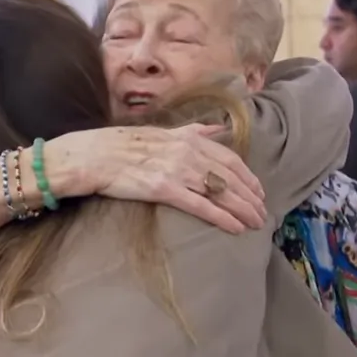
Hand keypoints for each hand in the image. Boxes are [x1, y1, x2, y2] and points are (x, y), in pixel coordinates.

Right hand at [46, 125, 266, 233]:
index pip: (229, 158)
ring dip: (243, 209)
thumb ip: (192, 131)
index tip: (258, 191)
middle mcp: (188, 153)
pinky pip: (202, 206)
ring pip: (221, 192)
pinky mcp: (165, 189)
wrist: (94, 155)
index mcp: (188, 138)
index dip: (248, 177)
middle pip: (230, 177)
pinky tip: (235, 227)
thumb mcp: (161, 131)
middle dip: (250, 197)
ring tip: (255, 223)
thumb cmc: (122, 144)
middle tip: (262, 213)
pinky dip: (222, 217)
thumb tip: (216, 128)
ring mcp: (178, 171)